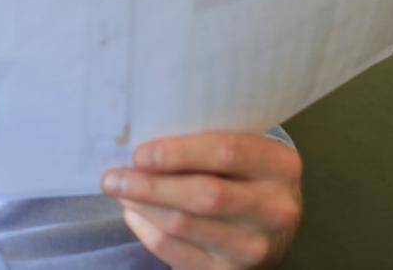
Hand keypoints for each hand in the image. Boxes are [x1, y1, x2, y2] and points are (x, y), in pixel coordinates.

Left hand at [101, 130, 301, 269]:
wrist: (272, 227)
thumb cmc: (244, 174)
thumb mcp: (243, 151)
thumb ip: (205, 142)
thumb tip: (139, 141)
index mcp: (280, 166)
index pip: (226, 152)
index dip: (178, 153)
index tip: (139, 153)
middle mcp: (276, 209)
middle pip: (204, 195)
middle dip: (150, 185)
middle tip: (112, 176)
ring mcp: (255, 247)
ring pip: (184, 225)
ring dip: (142, 206)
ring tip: (119, 190)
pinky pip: (175, 252)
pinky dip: (147, 231)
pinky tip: (134, 213)